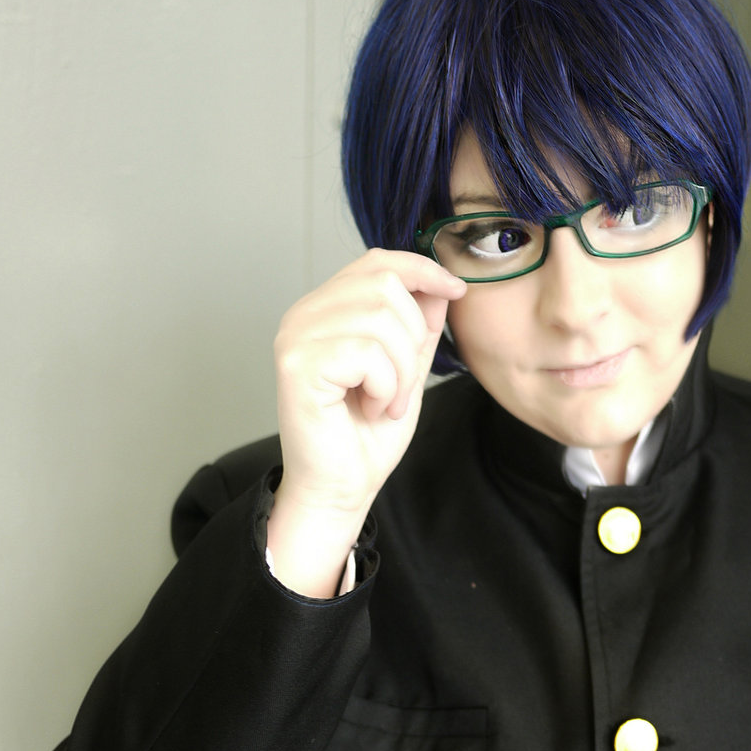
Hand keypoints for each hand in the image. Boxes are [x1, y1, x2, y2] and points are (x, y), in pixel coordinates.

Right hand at [266, 249, 465, 595]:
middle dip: (412, 338)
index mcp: (325, 310)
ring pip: (380, 318)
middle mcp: (303, 315)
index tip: (456, 291)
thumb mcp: (407, 370)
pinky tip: (371, 408)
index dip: (421, 270)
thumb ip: (419, 326)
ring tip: (386, 402)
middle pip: (384, 285)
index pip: (376, 262)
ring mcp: (295, 337)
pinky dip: (385, 386)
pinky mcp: (297, 365)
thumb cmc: (367, 436)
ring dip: (401, 371)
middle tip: (402, 385)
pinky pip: (366, 352)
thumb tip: (440, 285)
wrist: (342, 488)